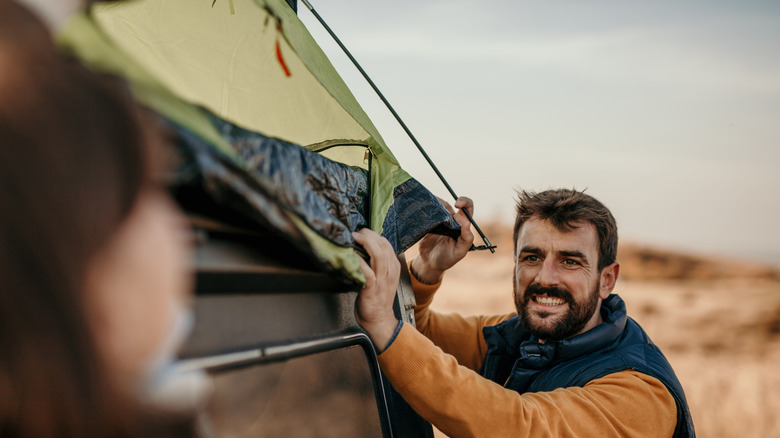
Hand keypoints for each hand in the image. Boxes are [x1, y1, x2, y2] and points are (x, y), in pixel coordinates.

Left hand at [353, 228, 400, 352]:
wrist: (380, 321)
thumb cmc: (377, 299)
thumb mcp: (382, 277)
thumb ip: (377, 264)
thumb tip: (364, 249)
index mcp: (393, 267)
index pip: (387, 244)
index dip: (374, 235)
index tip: (362, 232)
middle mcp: (389, 272)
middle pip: (383, 246)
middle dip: (369, 235)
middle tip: (356, 232)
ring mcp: (382, 280)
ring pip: (379, 255)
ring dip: (365, 243)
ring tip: (354, 238)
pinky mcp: (372, 289)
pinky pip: (367, 272)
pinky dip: (359, 262)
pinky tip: (352, 257)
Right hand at [410, 196, 473, 283]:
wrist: (429, 263)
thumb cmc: (447, 259)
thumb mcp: (459, 252)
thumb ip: (466, 240)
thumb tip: (467, 224)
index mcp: (462, 226)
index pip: (468, 208)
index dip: (465, 202)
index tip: (456, 205)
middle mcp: (452, 220)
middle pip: (450, 204)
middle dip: (444, 202)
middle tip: (436, 207)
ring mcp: (440, 220)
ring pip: (439, 206)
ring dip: (434, 204)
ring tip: (427, 209)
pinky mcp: (429, 222)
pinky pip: (428, 211)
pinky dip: (426, 207)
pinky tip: (421, 208)